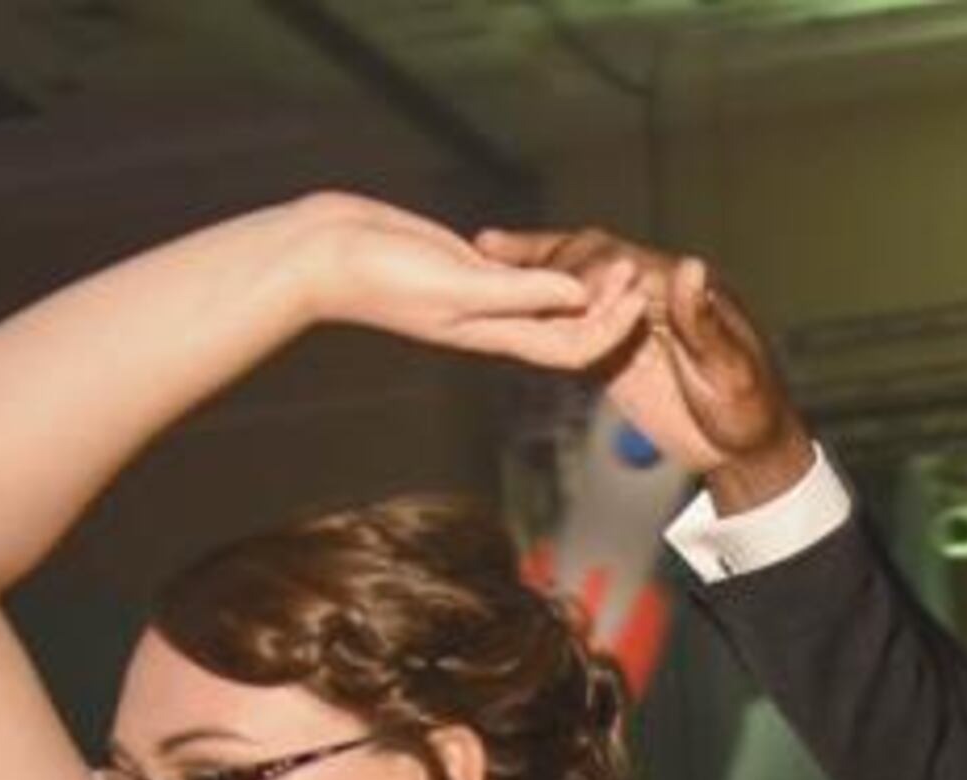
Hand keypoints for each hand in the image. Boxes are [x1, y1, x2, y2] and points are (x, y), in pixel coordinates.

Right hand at [287, 196, 640, 372]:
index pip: (574, 347)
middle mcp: (493, 321)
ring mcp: (477, 296)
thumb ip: (521, 292)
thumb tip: (578, 295)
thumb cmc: (384, 276)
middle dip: (607, 307)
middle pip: (568, 325)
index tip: (640, 294)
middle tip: (639, 269)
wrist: (326, 255)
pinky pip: (517, 274)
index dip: (612, 327)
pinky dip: (544, 264)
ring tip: (613, 257)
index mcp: (497, 334)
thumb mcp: (461, 284)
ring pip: (545, 298)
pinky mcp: (461, 268)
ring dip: (581, 283)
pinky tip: (560, 246)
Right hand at [475, 228, 815, 506]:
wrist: (747, 452)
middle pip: (590, 260)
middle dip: (542, 253)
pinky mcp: (617, 350)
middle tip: (491, 248)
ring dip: (531, 269)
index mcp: (685, 290)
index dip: (582, 265)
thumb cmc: (750, 412)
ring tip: (482, 256)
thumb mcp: (730, 370)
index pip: (622, 261)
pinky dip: (539, 309)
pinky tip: (502, 300)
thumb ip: (705, 322)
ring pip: (576, 283)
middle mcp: (655, 294)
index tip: (550, 281)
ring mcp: (632, 320)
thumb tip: (690, 266)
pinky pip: (573, 320)